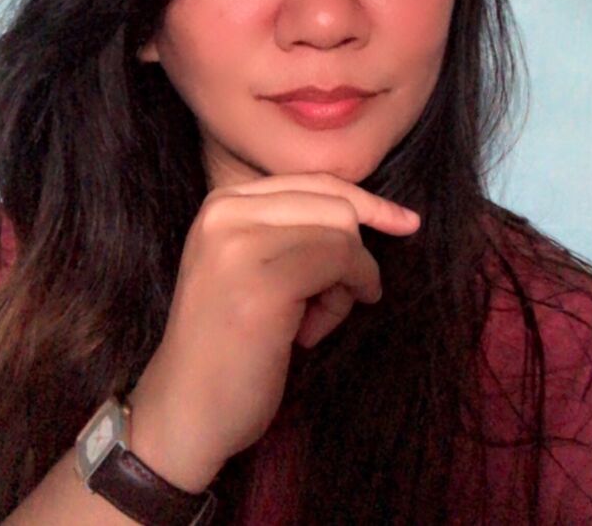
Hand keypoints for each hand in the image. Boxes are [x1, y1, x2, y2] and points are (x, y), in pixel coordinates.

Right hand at [128, 172, 420, 491]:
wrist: (184, 410)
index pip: (314, 182)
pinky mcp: (264, 281)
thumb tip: (368, 212)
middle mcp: (226, 211)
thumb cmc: (230, 342)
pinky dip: (345, 298)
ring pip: (343, 234)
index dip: (365, 202)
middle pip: (335, 205)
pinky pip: (343, 263)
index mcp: (222, 201)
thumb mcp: (251, 263)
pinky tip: (309, 334)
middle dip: (352, 255)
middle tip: (326, 304)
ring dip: (346, 283)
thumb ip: (291, 229)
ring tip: (310, 322)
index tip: (406, 223)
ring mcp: (241, 243)